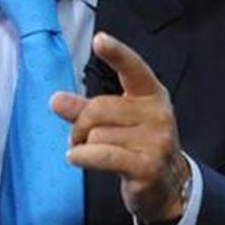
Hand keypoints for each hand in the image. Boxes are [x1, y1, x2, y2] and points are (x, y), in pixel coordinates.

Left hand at [52, 32, 188, 224]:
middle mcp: (158, 114)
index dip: (116, 53)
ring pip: (96, 135)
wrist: (168, 184)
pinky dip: (82, 156)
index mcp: (151, 94)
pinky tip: (76, 157)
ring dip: (83, 146)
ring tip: (91, 153)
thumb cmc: (138, 145)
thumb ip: (85, 108)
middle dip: (79, 124)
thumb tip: (56, 100)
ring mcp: (156, 141)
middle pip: (98, 108)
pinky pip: (101, 155)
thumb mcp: (115, 121)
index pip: (133, 68)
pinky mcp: (147, 167)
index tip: (99, 39)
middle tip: (78, 137)